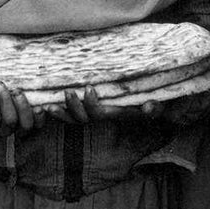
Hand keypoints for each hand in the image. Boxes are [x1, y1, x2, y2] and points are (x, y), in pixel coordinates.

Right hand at [0, 82, 43, 134]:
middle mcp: (5, 131)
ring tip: (16, 91)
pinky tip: (39, 105)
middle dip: (5, 101)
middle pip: (9, 122)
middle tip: (0, 85)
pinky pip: (39, 125)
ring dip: (22, 106)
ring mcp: (20, 130)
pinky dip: (40, 116)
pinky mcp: (33, 125)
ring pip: (25, 125)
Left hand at [45, 87, 159, 123]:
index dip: (91, 105)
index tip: (88, 89)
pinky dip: (60, 110)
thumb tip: (149, 107)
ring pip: (73, 118)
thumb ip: (157, 109)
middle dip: (73, 109)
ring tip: (50, 104)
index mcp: (117, 113)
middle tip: (68, 93)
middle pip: (82, 119)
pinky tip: (48, 103)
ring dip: (62, 112)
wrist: (158, 107)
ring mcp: (96, 112)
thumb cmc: (158, 104)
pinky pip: (71, 113)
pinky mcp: (89, 105)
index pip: (99, 114)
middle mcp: (104, 115)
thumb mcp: (161, 107)